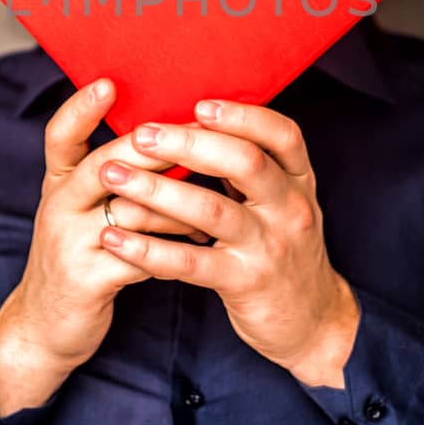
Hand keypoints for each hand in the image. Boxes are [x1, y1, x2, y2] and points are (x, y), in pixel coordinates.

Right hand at [0, 78, 207, 415]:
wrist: (47, 328)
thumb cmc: (82, 257)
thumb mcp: (85, 211)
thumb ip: (116, 177)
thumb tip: (173, 136)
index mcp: (59, 184)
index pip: (60, 136)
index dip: (80, 109)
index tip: (108, 83)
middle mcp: (59, 206)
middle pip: (107, 164)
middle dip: (159, 149)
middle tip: (204, 136)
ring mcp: (69, 243)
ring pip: (134, 210)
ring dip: (181, 208)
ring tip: (217, 206)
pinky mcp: (86, 280)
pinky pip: (141, 257)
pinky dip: (174, 251)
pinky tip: (199, 248)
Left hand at [95, 100, 360, 387]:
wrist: (310, 320)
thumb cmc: (283, 249)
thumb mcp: (282, 202)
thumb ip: (249, 167)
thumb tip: (194, 121)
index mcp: (298, 181)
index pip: (282, 135)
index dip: (242, 115)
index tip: (199, 104)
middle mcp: (290, 209)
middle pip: (245, 163)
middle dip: (189, 143)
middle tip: (141, 135)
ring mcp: (269, 247)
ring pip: (212, 210)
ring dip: (157, 190)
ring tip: (113, 175)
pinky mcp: (244, 283)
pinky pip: (190, 262)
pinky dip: (148, 249)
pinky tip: (114, 238)